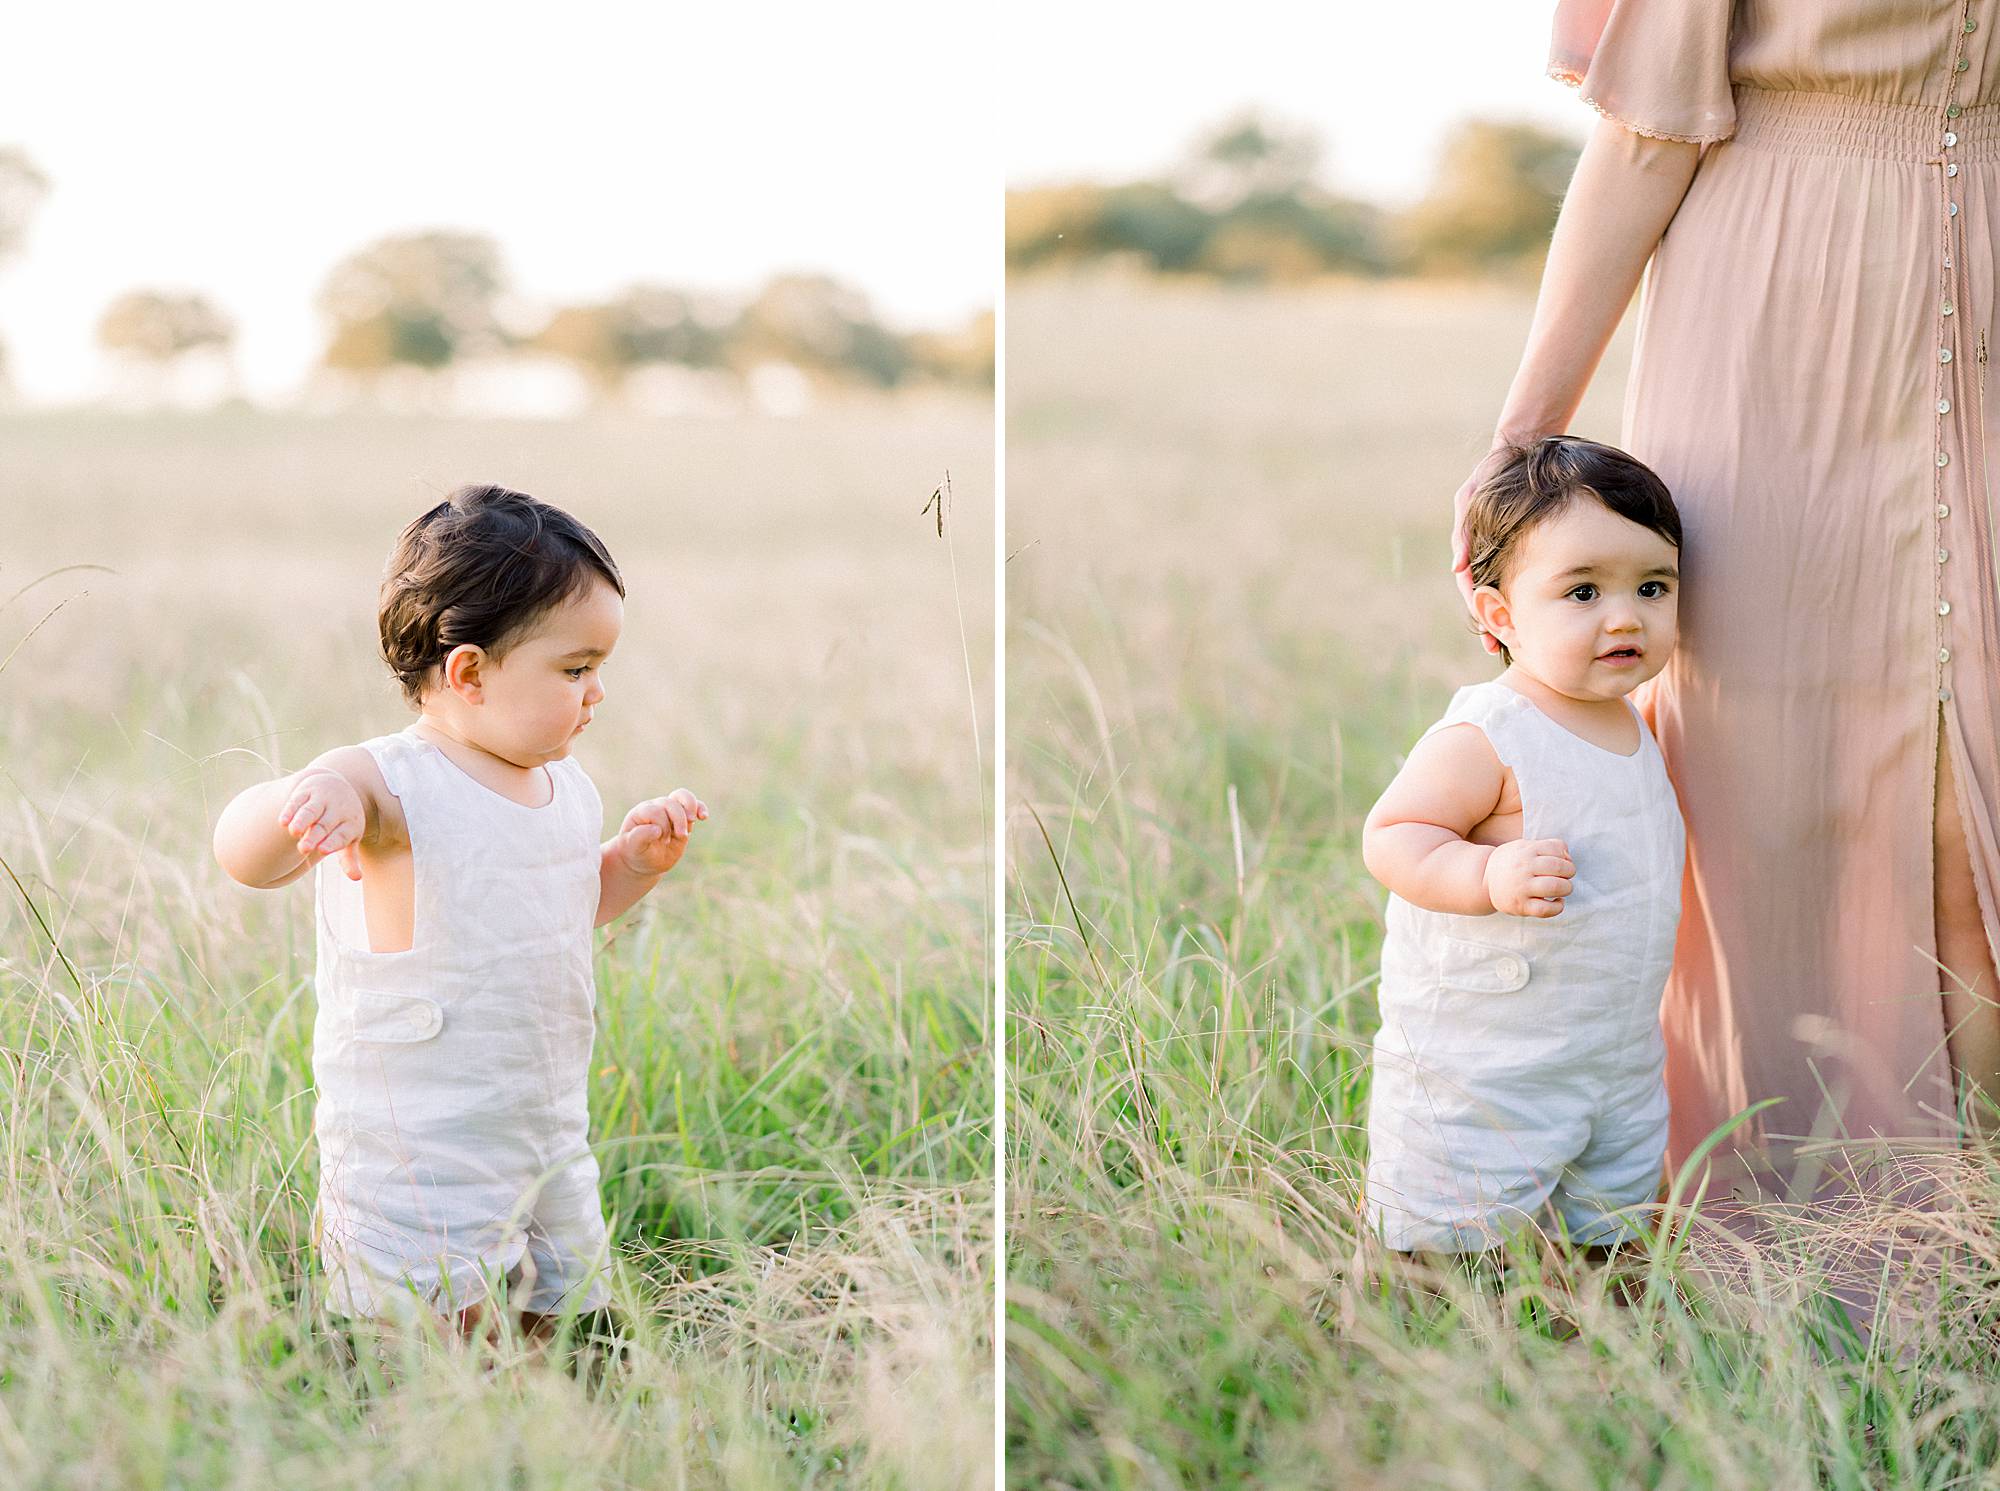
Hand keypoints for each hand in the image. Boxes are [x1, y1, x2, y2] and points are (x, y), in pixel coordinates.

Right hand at [279, 768, 365, 879]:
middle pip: (325, 825)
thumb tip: (356, 878)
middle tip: (304, 849)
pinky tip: (282, 822)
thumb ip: (349, 858)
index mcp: (351, 823)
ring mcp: (321, 799)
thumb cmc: (341, 821)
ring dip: (302, 821)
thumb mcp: (349, 837)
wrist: (334, 785)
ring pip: (311, 810)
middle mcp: (337, 809)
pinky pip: (297, 801)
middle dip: (315, 836)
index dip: (332, 842)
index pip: (341, 835)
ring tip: (294, 832)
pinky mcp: (306, 792)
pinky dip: (290, 811)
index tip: (322, 850)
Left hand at [613, 789, 708, 876]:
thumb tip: (656, 829)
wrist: (646, 860)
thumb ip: (640, 837)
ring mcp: (670, 812)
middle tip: (680, 836)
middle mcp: (656, 807)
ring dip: (690, 808)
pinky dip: (700, 808)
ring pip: (682, 797)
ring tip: (692, 820)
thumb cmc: (636, 852)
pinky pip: (694, 806)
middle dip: (678, 819)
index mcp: (641, 812)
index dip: (663, 825)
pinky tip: (703, 816)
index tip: (662, 841)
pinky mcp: (683, 818)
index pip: (656, 811)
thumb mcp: (632, 847)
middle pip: (670, 803)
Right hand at [1452, 444, 1516, 657]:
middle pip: (1486, 593)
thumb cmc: (1492, 472)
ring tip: (1518, 637)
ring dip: (1507, 611)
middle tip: (1501, 648)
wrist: (1520, 447)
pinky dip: (1519, 591)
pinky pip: (1515, 572)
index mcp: (1468, 544)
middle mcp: (1483, 549)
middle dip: (1492, 621)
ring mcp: (1499, 546)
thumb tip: (1457, 570)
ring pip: (1502, 586)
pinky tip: (1532, 608)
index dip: (1479, 611)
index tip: (1488, 636)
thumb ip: (1463, 532)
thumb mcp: (1471, 498)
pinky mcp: (1516, 541)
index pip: (1471, 586)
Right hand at [1482, 837, 1573, 917]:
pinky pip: (1546, 909)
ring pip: (1555, 887)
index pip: (1556, 849)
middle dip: (1569, 872)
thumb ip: (1547, 846)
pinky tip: (1557, 902)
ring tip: (1562, 889)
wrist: (1484, 880)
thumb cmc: (1512, 862)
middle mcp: (1523, 868)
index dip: (1566, 856)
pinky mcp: (1521, 906)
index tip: (1563, 862)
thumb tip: (1568, 857)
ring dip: (1566, 888)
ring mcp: (1521, 888)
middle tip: (1566, 876)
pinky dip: (1558, 907)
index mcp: (1525, 851)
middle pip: (1559, 868)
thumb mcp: (1524, 846)